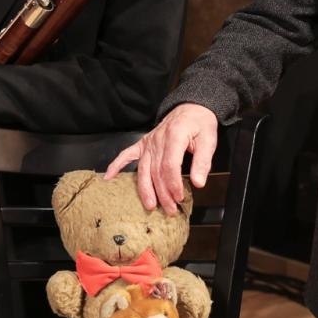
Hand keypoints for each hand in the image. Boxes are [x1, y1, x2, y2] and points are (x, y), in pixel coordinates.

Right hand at [102, 103, 217, 215]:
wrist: (190, 108)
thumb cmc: (199, 124)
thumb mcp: (209, 140)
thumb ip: (203, 161)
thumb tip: (198, 182)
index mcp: (174, 137)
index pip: (170, 165)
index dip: (173, 184)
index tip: (179, 197)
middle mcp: (158, 140)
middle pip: (156, 171)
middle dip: (162, 193)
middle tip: (169, 210)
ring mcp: (148, 143)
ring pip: (143, 169)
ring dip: (145, 189)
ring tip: (150, 205)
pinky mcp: (143, 144)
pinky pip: (127, 154)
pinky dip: (117, 165)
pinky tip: (109, 177)